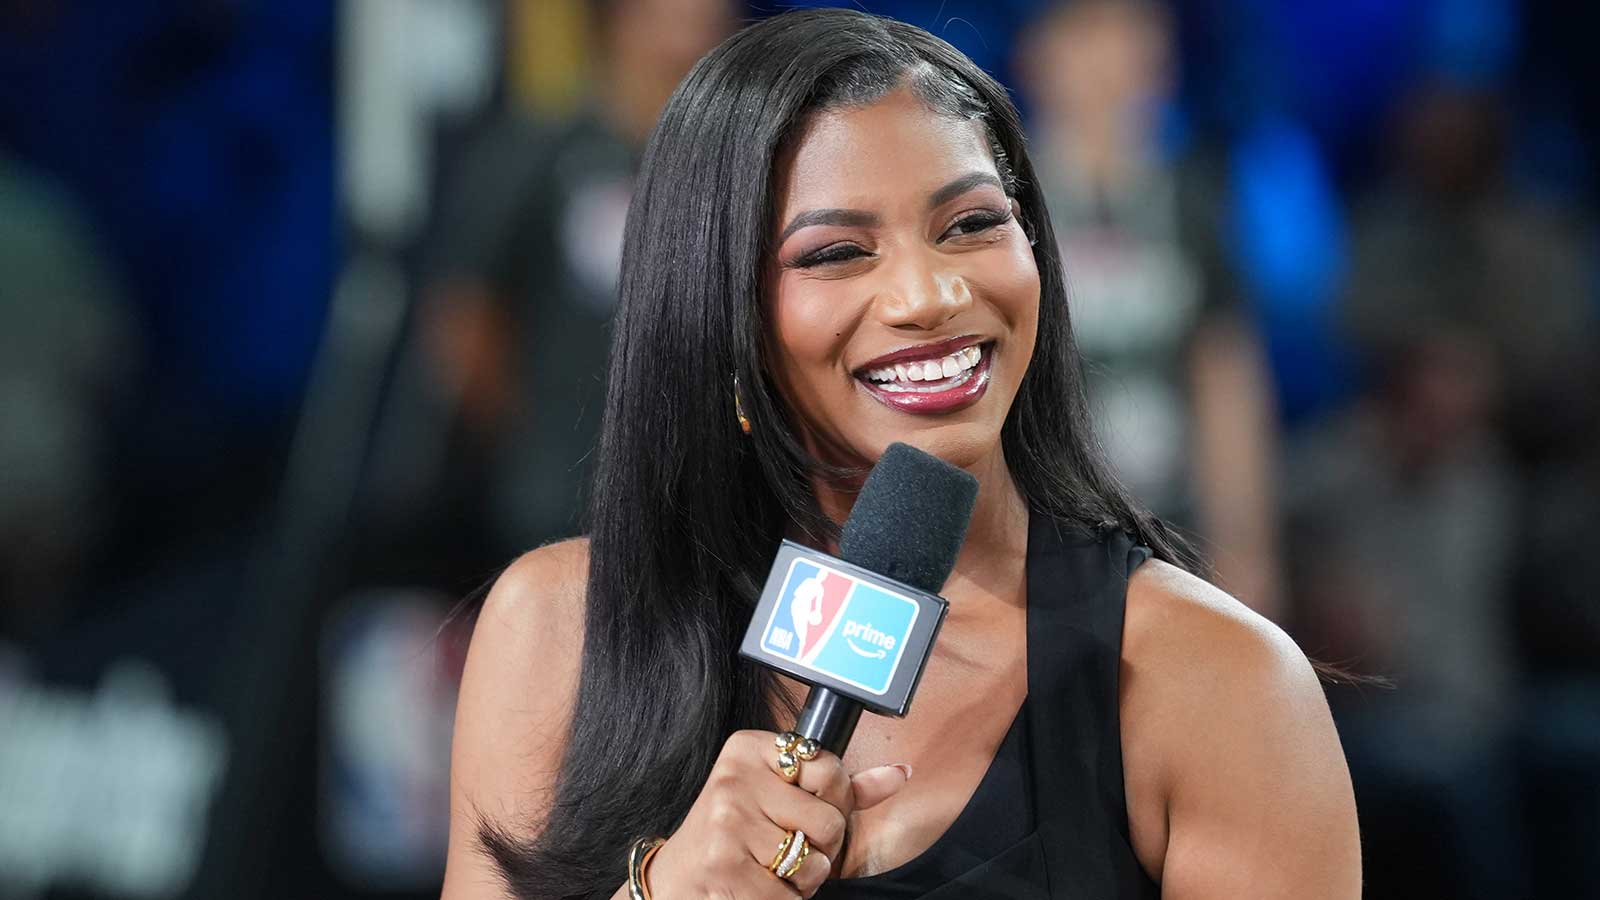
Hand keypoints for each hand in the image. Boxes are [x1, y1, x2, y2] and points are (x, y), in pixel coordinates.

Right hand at [643, 730, 910, 897]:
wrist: (676, 878)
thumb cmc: (737, 834)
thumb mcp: (783, 797)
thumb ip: (840, 787)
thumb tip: (900, 773)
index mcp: (751, 748)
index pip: (831, 769)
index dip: (833, 801)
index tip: (803, 809)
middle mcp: (736, 778)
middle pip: (830, 820)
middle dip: (820, 846)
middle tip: (786, 846)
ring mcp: (728, 821)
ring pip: (814, 862)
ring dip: (802, 879)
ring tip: (769, 867)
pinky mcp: (725, 866)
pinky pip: (789, 895)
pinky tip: (759, 887)